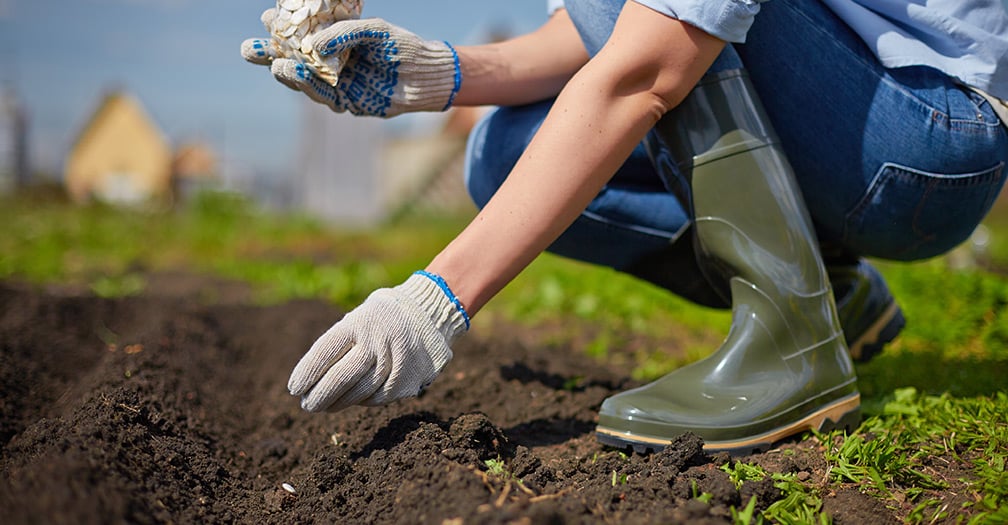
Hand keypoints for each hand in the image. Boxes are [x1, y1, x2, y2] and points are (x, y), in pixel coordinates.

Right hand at [241, 17, 461, 117]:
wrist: (426, 75)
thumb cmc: (401, 46)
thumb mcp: (374, 30)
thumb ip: (345, 33)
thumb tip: (313, 44)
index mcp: (331, 41)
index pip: (298, 35)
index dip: (280, 29)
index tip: (268, 19)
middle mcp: (328, 64)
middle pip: (290, 60)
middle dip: (268, 56)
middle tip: (250, 50)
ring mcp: (335, 84)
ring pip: (303, 81)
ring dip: (288, 74)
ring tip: (278, 64)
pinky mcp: (346, 103)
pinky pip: (323, 96)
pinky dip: (311, 86)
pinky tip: (300, 75)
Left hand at [288, 272, 469, 411]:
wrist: (431, 312)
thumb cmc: (383, 318)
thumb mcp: (360, 317)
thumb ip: (340, 343)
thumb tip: (311, 379)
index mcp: (360, 320)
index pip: (326, 350)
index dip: (307, 372)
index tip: (294, 388)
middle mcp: (378, 338)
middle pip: (342, 375)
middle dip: (321, 394)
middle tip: (307, 405)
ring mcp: (396, 358)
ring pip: (361, 391)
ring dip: (339, 402)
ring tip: (324, 406)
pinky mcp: (410, 376)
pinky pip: (380, 396)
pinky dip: (364, 400)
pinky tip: (353, 400)